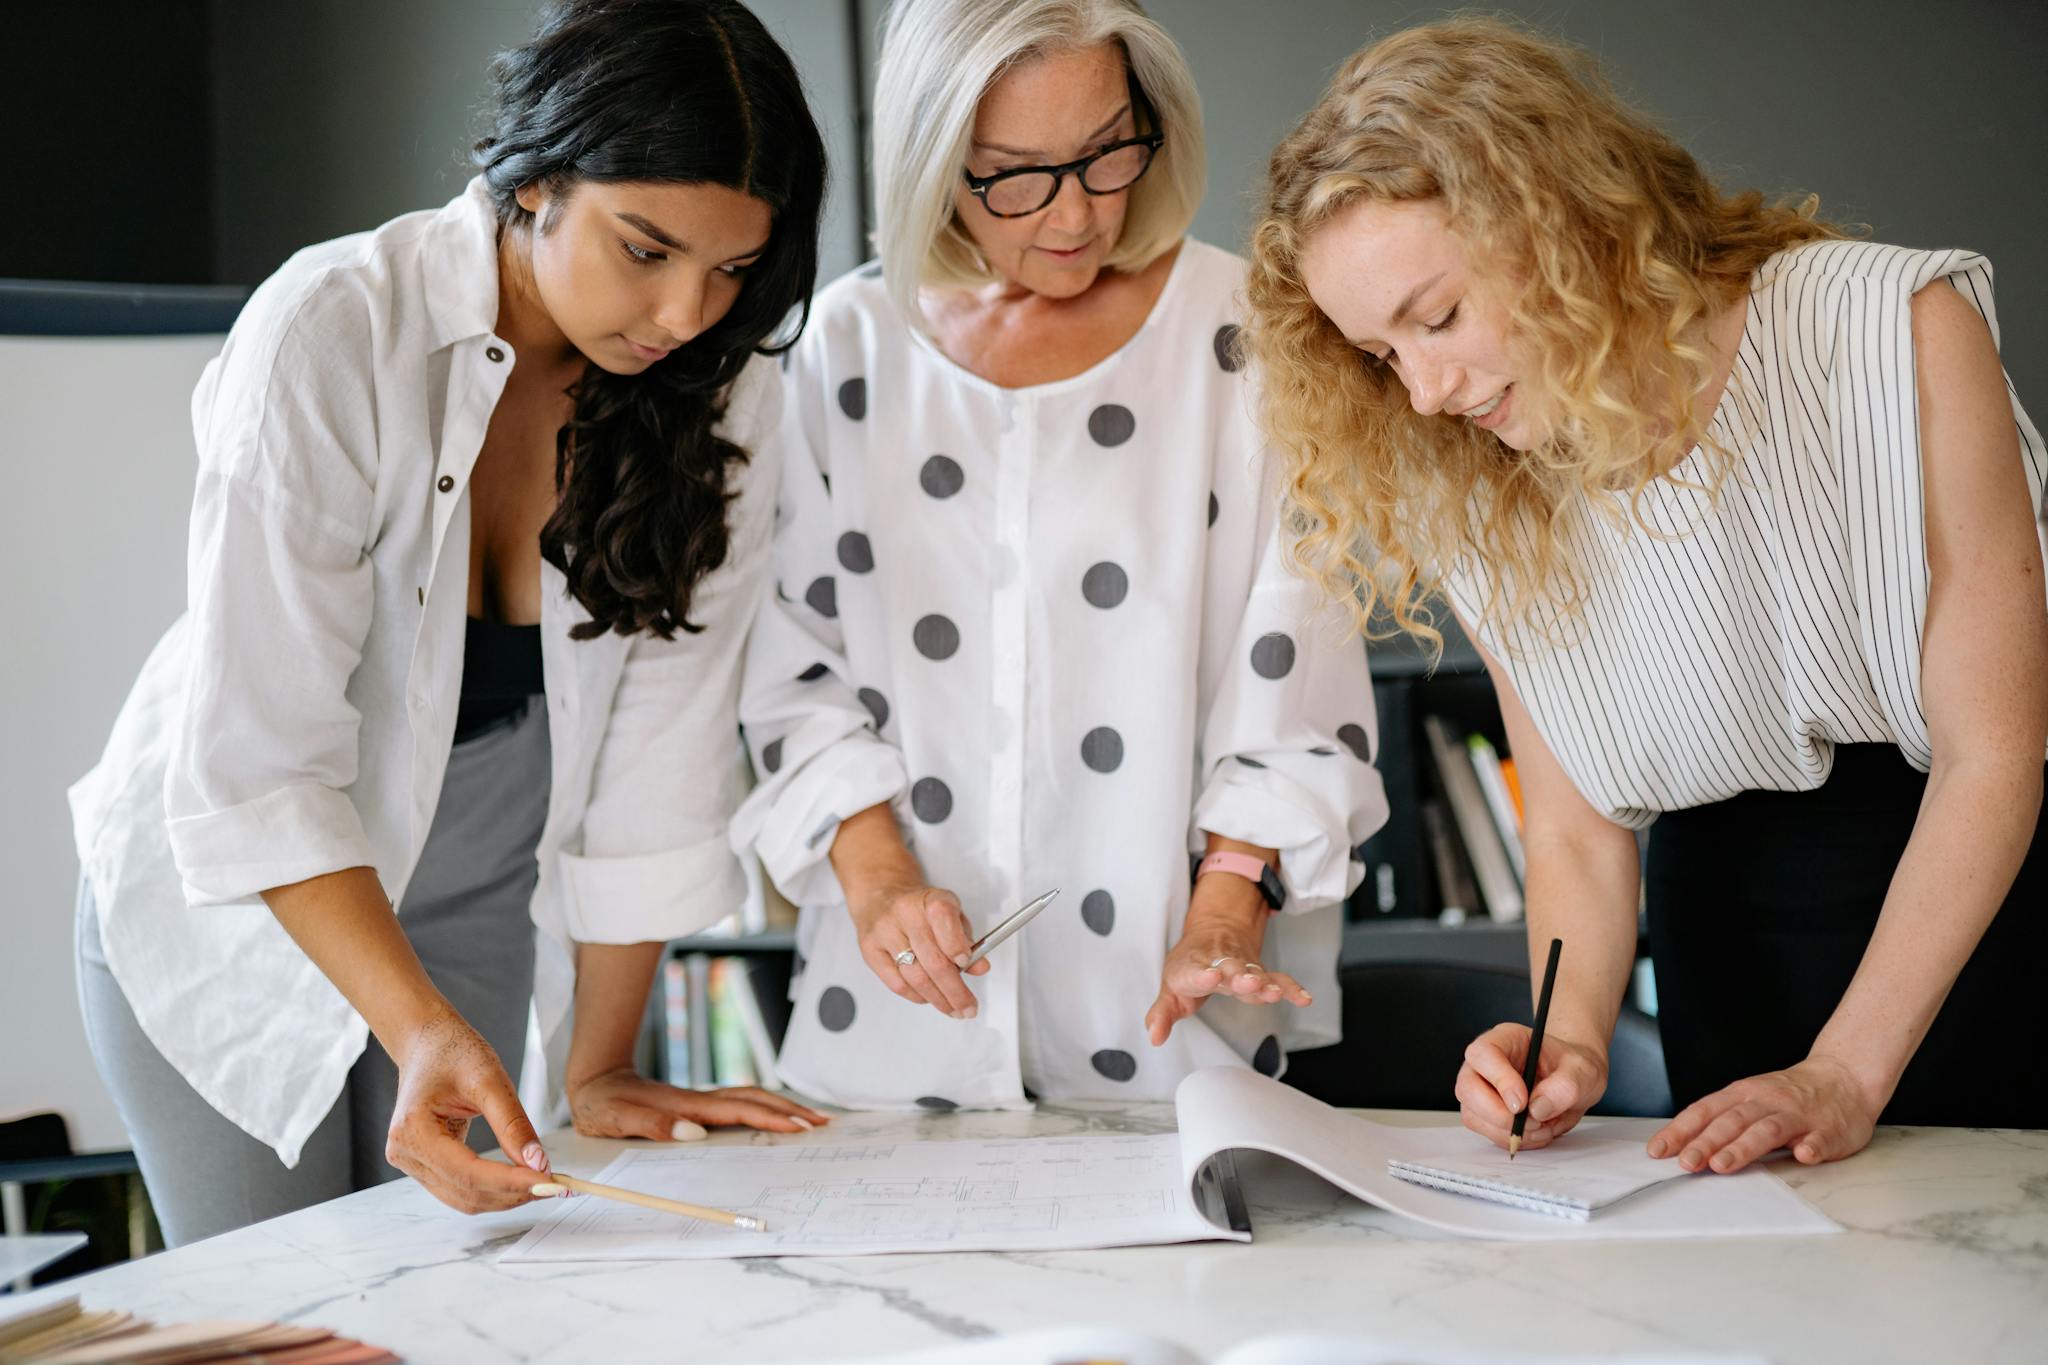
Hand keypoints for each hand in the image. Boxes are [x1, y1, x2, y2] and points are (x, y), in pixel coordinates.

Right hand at [384, 1008, 550, 1213]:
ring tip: (541, 1183)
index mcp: (413, 1130)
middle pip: (465, 1193)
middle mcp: (405, 1153)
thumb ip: (513, 1124)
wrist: (428, 1042)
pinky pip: (460, 1188)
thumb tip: (538, 1163)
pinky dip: (492, 1189)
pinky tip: (519, 1179)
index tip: (547, 1183)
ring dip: (504, 1197)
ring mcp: (411, 1162)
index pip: (467, 1173)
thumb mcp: (490, 1079)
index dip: (510, 1182)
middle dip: (512, 1194)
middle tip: (553, 1186)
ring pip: (463, 1198)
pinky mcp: (424, 1164)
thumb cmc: (453, 1051)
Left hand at [567, 1068, 830, 1138]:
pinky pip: (739, 1106)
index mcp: (687, 1106)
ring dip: (782, 1108)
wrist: (594, 1080)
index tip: (800, 1127)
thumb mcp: (617, 1118)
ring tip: (810, 1119)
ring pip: (751, 1100)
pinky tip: (771, 1118)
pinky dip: (763, 1110)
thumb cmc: (602, 1103)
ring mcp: (700, 1102)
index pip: (739, 1111)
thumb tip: (694, 1134)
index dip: (771, 1118)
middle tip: (823, 1123)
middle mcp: (700, 1101)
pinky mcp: (696, 1107)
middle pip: (755, 1099)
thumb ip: (653, 1125)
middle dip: (790, 1110)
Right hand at [847, 878, 986, 1018]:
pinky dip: (916, 996)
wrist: (880, 896)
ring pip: (915, 977)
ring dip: (938, 999)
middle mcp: (905, 913)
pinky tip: (928, 998)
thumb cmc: (920, 908)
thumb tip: (979, 967)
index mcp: (930, 899)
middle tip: (967, 1007)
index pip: (943, 918)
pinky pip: (897, 984)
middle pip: (932, 959)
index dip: (956, 945)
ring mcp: (884, 932)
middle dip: (954, 990)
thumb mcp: (950, 914)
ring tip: (952, 1008)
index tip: (967, 963)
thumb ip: (966, 940)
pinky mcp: (870, 950)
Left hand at [1145, 878, 1309, 1045]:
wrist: (1213, 931)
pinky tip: (1304, 999)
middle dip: (1241, 977)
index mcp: (1193, 968)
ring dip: (1265, 982)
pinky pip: (1278, 978)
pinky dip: (1291, 987)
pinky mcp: (1259, 971)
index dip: (1204, 976)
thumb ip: (1162, 1015)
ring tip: (1275, 992)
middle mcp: (1220, 963)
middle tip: (1249, 982)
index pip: (1197, 972)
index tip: (1211, 977)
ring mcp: (1242, 966)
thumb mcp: (1170, 989)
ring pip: (1255, 973)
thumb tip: (1154, 1038)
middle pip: (1232, 970)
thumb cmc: (1189, 966)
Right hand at [1455, 1021, 1607, 1152]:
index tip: (1522, 1102)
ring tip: (1542, 1124)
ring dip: (1509, 1130)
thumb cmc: (1573, 1068)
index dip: (1498, 1079)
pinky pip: (1487, 1133)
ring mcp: (1482, 1090)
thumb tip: (1537, 1108)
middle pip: (1467, 1087)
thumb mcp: (1583, 1070)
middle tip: (1532, 1121)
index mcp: (1505, 1039)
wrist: (1574, 1083)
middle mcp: (1485, 1064)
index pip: (1482, 1054)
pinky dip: (1514, 1139)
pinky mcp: (1486, 1114)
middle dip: (1498, 1113)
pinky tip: (1536, 1130)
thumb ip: (1565, 1086)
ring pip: (1473, 1115)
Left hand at [1647, 1053, 1878, 1173]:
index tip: (1658, 1151)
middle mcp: (1767, 1101)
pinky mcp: (1829, 1129)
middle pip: (1731, 1122)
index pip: (1705, 1111)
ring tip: (1723, 1165)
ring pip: (1767, 1130)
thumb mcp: (1750, 1099)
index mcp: (1743, 1094)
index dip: (1681, 1131)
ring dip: (1743, 1148)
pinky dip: (1811, 1146)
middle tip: (1686, 1164)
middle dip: (1705, 1143)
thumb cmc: (1789, 1095)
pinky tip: (1803, 1155)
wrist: (1844, 1077)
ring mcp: (1798, 1115)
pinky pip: (1820, 1138)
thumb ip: (1722, 1121)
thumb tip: (1682, 1146)